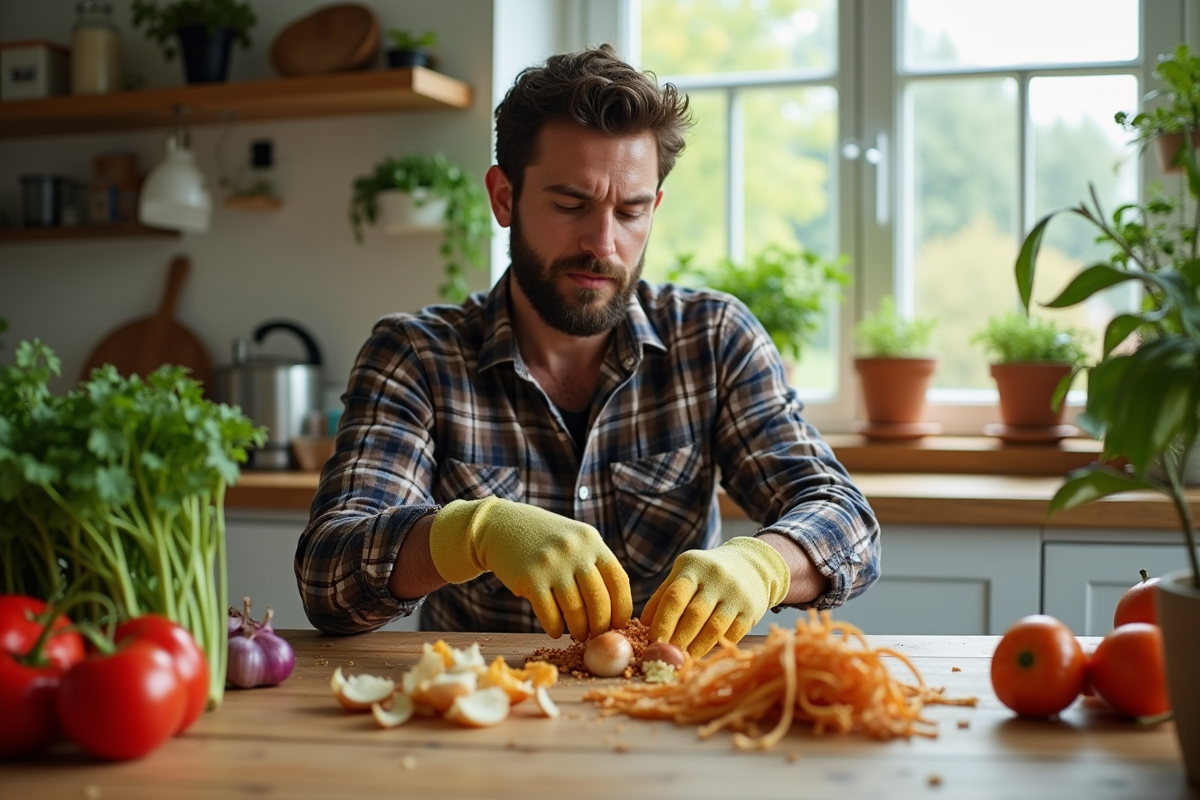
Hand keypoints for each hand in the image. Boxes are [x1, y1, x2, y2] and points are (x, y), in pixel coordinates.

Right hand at [428, 498, 631, 640]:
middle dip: (601, 625)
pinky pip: (549, 614)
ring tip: (577, 634)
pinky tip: (555, 630)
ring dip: (579, 630)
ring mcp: (551, 564)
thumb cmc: (545, 540)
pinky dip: (555, 628)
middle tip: (597, 635)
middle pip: (598, 600)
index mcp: (591, 541)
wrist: (502, 526)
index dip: (622, 608)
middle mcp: (574, 551)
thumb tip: (615, 609)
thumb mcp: (575, 540)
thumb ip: (594, 565)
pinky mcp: (529, 578)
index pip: (618, 580)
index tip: (619, 625)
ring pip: (574, 610)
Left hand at [642, 537, 789, 656]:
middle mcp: (716, 577)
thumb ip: (664, 595)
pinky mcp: (752, 608)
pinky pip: (733, 633)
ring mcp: (736, 593)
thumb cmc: (708, 574)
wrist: (751, 564)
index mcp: (693, 566)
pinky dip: (717, 645)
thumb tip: (643, 623)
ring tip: (685, 658)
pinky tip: (706, 653)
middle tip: (667, 655)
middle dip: (678, 638)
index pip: (674, 596)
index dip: (663, 622)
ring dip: (697, 647)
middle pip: (694, 614)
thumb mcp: (685, 573)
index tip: (653, 641)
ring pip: (714, 627)